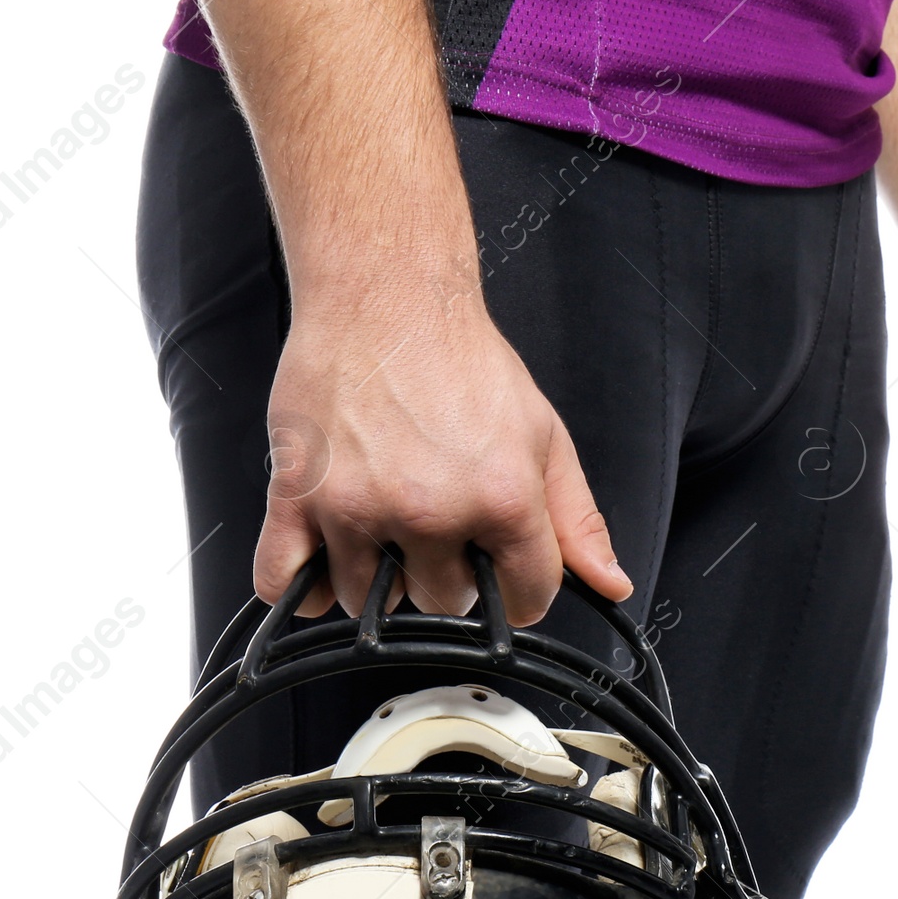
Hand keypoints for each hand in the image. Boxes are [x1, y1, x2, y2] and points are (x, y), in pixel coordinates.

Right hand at [253, 287, 630, 625]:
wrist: (387, 294)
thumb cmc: (461, 358)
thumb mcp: (543, 434)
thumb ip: (576, 518)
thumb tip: (610, 583)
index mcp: (500, 498)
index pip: (524, 599)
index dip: (520, 589)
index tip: (504, 570)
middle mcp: (429, 510)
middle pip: (442, 603)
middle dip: (446, 576)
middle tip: (440, 527)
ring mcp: (358, 507)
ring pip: (367, 602)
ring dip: (378, 578)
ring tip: (386, 524)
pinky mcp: (299, 496)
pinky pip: (288, 581)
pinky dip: (304, 584)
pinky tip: (326, 560)